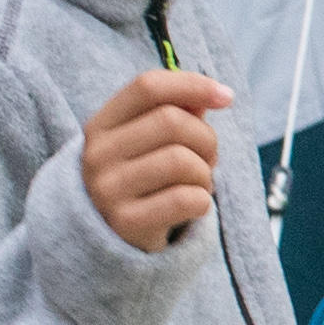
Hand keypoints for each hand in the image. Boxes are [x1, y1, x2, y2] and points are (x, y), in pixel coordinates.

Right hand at [82, 68, 231, 252]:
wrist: (110, 240)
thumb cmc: (141, 180)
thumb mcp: (148, 142)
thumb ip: (178, 112)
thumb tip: (213, 93)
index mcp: (100, 125)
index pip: (148, 86)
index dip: (193, 84)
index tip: (226, 97)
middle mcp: (97, 154)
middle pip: (172, 121)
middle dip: (206, 139)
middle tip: (209, 159)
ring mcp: (107, 190)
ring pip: (182, 161)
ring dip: (205, 173)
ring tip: (198, 184)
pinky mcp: (125, 223)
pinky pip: (186, 199)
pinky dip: (203, 200)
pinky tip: (194, 206)